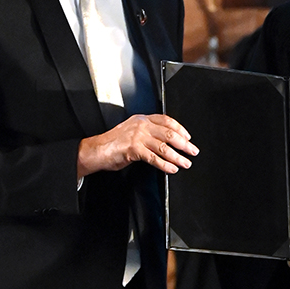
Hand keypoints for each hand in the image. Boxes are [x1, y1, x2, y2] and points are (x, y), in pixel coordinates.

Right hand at [77, 114, 197, 176]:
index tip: (188, 136)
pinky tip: (171, 169)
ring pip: (164, 147)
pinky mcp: (134, 149)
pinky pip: (154, 158)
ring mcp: (138, 137)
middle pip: (169, 133)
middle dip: (184, 144)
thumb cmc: (113, 143)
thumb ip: (147, 133)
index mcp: (142, 119)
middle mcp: (141, 126)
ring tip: (186, 163)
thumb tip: (164, 141)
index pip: (166, 120)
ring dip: (178, 157)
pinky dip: (165, 165)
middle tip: (193, 151)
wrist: (96, 149)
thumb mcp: (131, 131)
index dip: (180, 128)